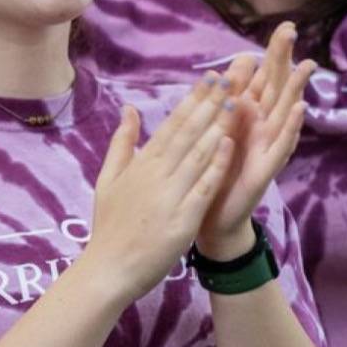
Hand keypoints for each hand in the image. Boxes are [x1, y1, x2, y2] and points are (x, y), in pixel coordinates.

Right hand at [83, 76, 233, 306]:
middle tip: (233, 77)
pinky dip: (216, 165)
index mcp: (141, 164)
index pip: (173, 124)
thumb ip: (121, 142)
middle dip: (212, 103)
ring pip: (198, 154)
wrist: (108, 269)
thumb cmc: (110, 226)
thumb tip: (129, 108)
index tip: (212, 78)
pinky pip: (203, 187)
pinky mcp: (182, 219)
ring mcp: (170, 196)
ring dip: (219, 126)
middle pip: (188, 132)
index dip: (194, 99)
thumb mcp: (108, 179)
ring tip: (239, 102)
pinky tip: (230, 145)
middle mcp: (156, 174)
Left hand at [196, 23, 314, 258]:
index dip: (274, 53)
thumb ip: (227, 101)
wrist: (212, 216)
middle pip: (277, 87)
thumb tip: (231, 66)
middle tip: (292, 31)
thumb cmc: (214, 171)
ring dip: (295, 89)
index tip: (284, 26)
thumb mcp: (217, 130)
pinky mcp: (267, 167)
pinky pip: (282, 146)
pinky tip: (301, 110)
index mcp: (248, 115)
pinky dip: (292, 128)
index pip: (264, 77)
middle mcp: (263, 126)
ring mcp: (268, 146)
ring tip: (307, 64)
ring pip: (285, 112)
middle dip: (284, 60)